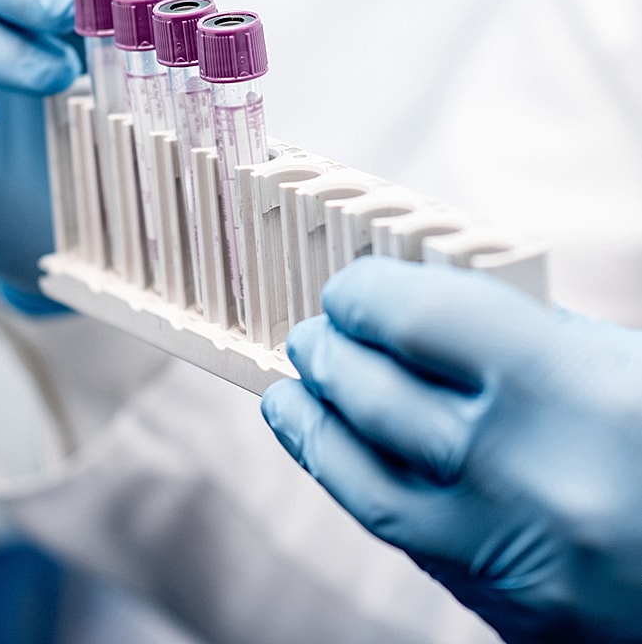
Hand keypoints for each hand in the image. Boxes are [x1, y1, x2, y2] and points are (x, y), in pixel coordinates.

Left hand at [262, 257, 641, 643]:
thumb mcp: (622, 366)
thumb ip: (526, 339)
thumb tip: (418, 316)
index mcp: (574, 387)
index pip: (416, 319)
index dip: (364, 296)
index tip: (348, 291)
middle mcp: (535, 473)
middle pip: (378, 398)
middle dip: (330, 356)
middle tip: (313, 336)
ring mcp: (518, 559)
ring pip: (367, 485)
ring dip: (317, 431)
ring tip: (294, 394)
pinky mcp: (515, 620)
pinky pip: (413, 543)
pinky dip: (366, 491)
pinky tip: (347, 460)